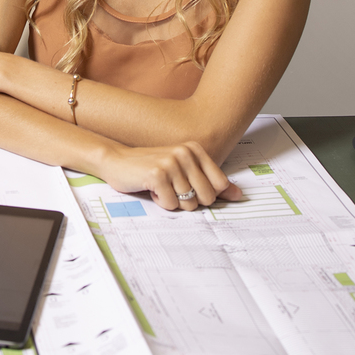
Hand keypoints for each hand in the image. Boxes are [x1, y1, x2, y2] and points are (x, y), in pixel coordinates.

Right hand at [98, 141, 241, 211]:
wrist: (116, 161)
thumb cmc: (150, 169)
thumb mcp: (183, 172)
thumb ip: (211, 183)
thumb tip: (238, 195)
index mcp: (195, 149)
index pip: (219, 186)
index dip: (204, 194)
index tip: (188, 187)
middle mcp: (185, 153)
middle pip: (207, 197)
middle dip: (189, 200)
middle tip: (172, 188)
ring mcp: (171, 162)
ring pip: (189, 204)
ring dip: (173, 201)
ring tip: (160, 187)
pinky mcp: (157, 174)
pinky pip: (171, 205)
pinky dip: (161, 202)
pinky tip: (151, 189)